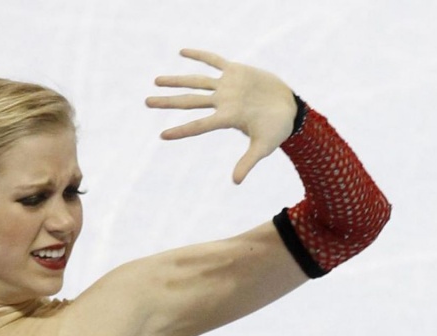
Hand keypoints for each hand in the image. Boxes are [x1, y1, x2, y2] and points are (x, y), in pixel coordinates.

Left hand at [147, 49, 296, 183]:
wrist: (289, 110)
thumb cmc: (276, 130)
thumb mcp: (263, 147)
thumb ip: (248, 162)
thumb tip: (235, 182)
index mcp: (227, 118)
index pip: (199, 125)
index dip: (181, 130)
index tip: (162, 136)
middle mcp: (222, 102)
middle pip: (190, 101)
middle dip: (169, 101)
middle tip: (147, 102)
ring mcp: (227, 86)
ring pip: (197, 81)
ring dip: (177, 80)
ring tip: (156, 80)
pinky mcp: (236, 71)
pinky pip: (214, 61)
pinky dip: (200, 56)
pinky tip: (182, 52)